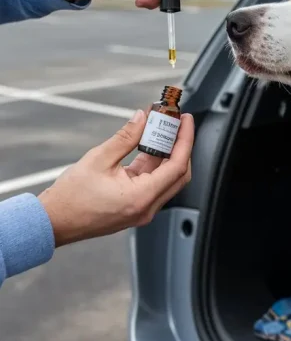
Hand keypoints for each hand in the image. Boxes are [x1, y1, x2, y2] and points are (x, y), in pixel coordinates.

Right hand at [38, 110, 193, 245]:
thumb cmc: (70, 197)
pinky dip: (154, 163)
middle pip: (179, 173)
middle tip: (177, 123)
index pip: (177, 165)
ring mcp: (143, 209)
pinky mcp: (136, 207)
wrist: (54, 222)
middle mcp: (147, 207)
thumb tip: (142, 118)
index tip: (186, 120)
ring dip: (167, 153)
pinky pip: (153, 183)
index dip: (185, 139)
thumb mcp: (99, 159)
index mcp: (141, 198)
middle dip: (180, 145)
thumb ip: (126, 137)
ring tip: (162, 129)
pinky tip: (149, 144)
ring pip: (167, 178)